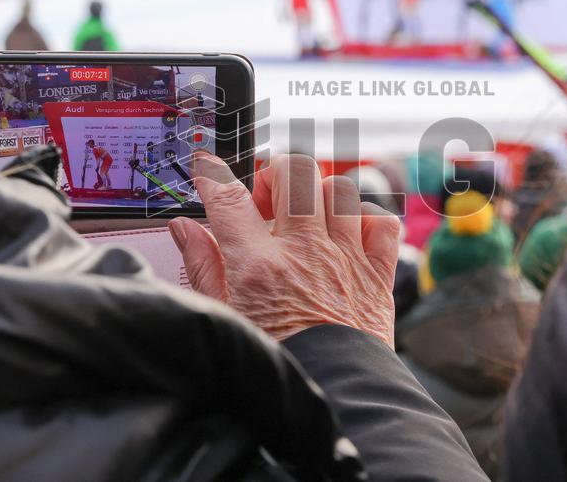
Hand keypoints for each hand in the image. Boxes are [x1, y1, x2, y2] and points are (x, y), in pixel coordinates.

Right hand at [168, 153, 399, 347]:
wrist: (332, 398)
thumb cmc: (276, 363)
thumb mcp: (225, 317)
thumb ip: (204, 266)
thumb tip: (185, 230)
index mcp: (259, 265)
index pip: (229, 197)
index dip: (213, 174)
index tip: (208, 168)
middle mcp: (305, 252)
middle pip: (295, 174)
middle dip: (275, 174)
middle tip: (265, 201)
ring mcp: (345, 258)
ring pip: (339, 189)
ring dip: (318, 193)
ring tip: (305, 217)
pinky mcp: (376, 273)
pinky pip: (381, 221)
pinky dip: (365, 217)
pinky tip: (346, 233)